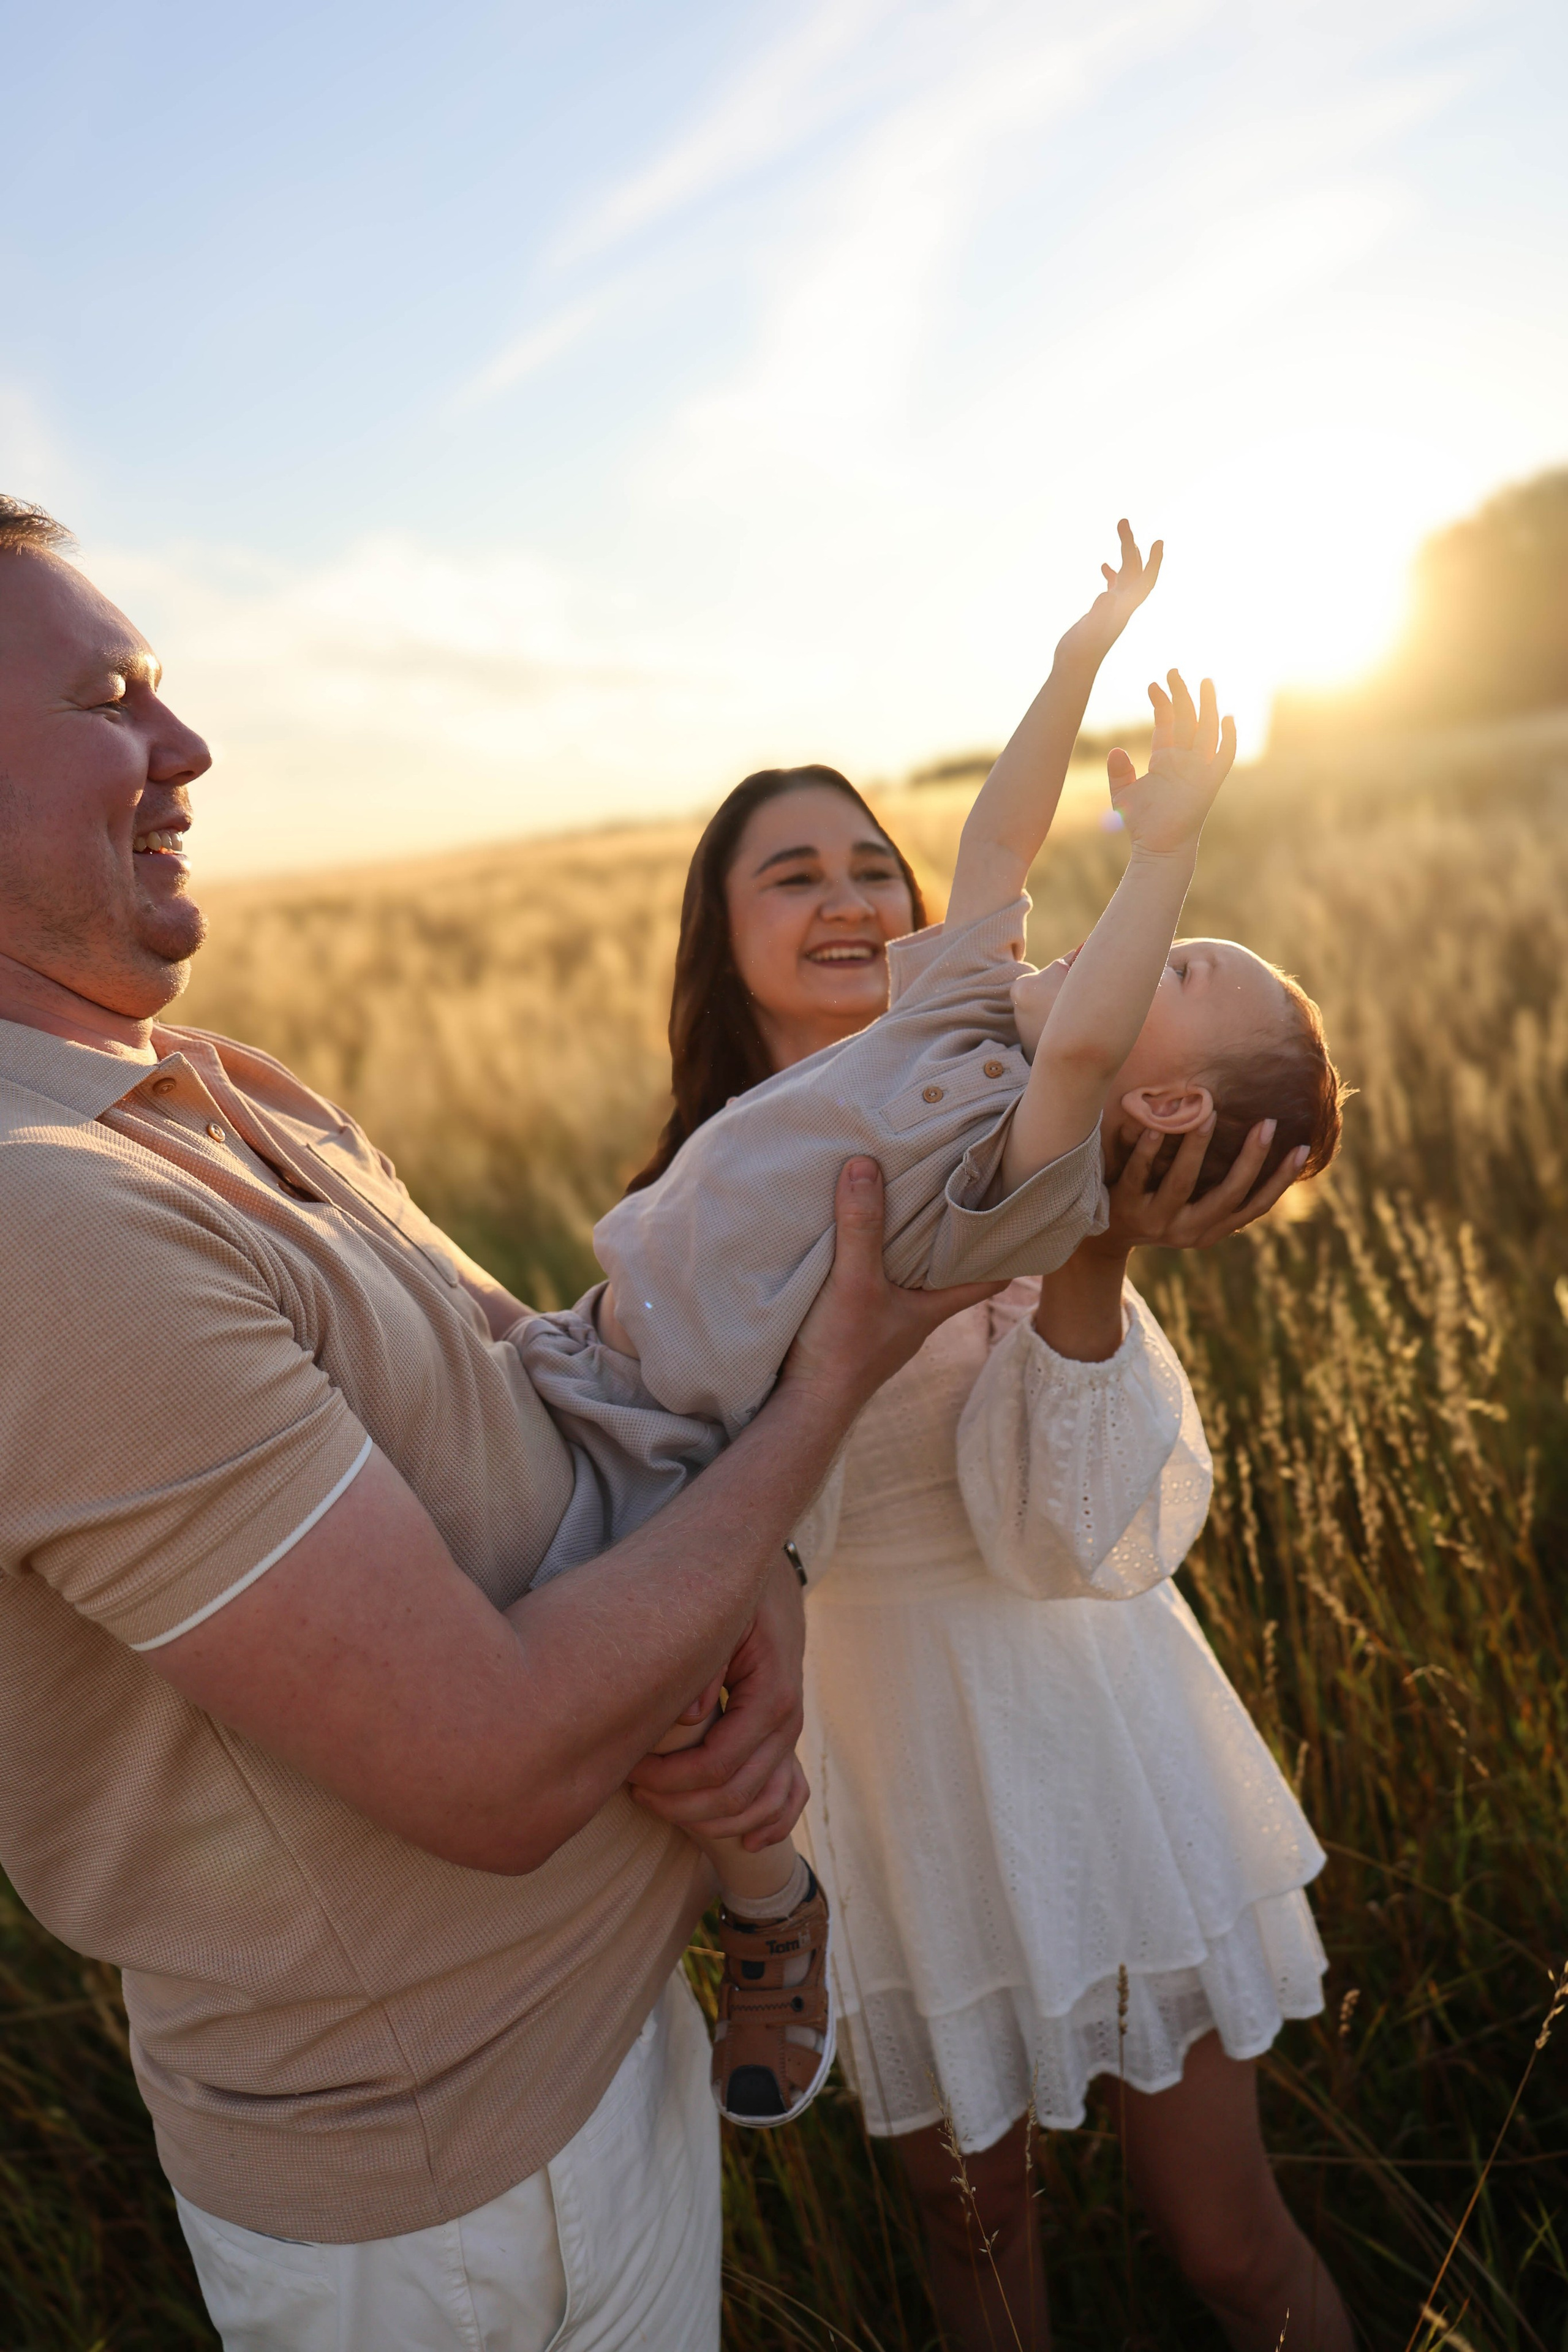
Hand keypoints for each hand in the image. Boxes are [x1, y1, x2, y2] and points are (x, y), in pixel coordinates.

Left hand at [628, 1556, 807, 1848]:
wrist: (767, 1578)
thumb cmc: (734, 1599)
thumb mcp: (721, 1620)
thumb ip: (703, 1668)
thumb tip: (688, 1718)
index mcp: (770, 1694)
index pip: (718, 1764)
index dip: (671, 1780)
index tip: (630, 1773)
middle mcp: (787, 1721)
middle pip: (737, 1795)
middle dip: (681, 1805)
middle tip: (635, 1791)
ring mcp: (790, 1733)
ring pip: (761, 1804)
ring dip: (713, 1821)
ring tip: (664, 1806)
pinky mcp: (786, 1736)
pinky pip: (790, 1797)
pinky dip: (769, 1825)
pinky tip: (744, 1844)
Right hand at [782, 1159, 1004, 1419]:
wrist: (804, 1406)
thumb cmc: (841, 1351)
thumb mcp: (854, 1281)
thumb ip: (861, 1227)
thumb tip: (866, 1165)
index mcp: (933, 1307)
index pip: (988, 1278)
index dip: (1005, 1250)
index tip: (1014, 1216)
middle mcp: (916, 1317)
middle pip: (949, 1272)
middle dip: (952, 1236)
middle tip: (955, 1192)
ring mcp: (886, 1326)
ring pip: (911, 1280)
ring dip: (909, 1248)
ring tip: (905, 1203)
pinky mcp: (856, 1329)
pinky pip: (876, 1287)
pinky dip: (874, 1263)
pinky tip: (855, 1242)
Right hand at [1058, 519, 1162, 660]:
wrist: (1073, 667)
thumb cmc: (1080, 651)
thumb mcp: (1090, 629)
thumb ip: (1100, 611)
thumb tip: (1107, 595)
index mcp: (1124, 607)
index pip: (1145, 580)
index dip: (1154, 561)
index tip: (1158, 542)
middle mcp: (1122, 606)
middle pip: (1134, 570)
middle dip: (1131, 545)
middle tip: (1123, 521)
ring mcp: (1112, 609)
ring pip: (1125, 576)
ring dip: (1124, 555)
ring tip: (1120, 534)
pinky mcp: (1101, 613)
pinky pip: (1112, 588)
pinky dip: (1112, 574)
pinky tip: (1104, 566)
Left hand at [1098, 1115, 1307, 1250]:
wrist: (1103, 1235)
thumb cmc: (1159, 1207)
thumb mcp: (1193, 1207)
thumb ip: (1219, 1187)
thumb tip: (1262, 1146)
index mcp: (1211, 1230)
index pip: (1255, 1207)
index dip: (1280, 1181)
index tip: (1302, 1148)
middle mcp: (1188, 1231)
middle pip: (1227, 1196)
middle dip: (1251, 1159)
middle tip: (1267, 1123)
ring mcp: (1155, 1222)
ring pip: (1182, 1184)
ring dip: (1196, 1148)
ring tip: (1208, 1114)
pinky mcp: (1123, 1208)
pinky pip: (1138, 1176)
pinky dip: (1148, 1151)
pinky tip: (1155, 1127)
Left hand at [1108, 669, 1236, 856]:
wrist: (1158, 847)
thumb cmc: (1142, 824)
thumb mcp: (1124, 793)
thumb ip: (1119, 772)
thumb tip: (1115, 750)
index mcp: (1166, 758)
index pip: (1167, 723)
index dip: (1161, 703)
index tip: (1152, 684)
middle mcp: (1185, 760)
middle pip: (1187, 719)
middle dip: (1182, 694)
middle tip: (1174, 671)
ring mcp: (1199, 769)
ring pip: (1206, 730)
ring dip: (1206, 706)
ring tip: (1205, 681)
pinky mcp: (1210, 782)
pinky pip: (1224, 757)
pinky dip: (1229, 739)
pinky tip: (1229, 718)